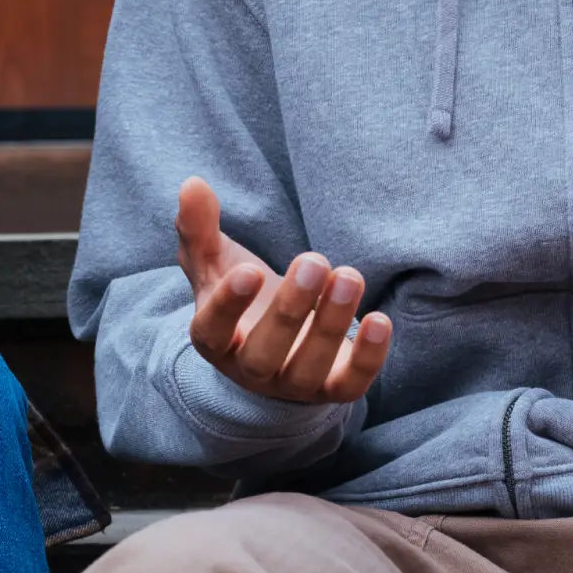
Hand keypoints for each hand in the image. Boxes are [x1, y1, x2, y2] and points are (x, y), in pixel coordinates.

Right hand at [176, 176, 390, 405]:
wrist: (279, 342)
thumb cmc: (244, 295)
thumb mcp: (215, 262)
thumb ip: (200, 227)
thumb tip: (192, 184)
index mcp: (215, 339)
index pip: (213, 330)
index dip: (229, 305)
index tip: (250, 271)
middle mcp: (250, 369)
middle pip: (263, 354)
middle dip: (289, 309)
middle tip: (313, 261)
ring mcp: (292, 384)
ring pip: (308, 369)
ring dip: (330, 325)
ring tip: (349, 277)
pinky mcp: (332, 389)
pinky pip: (351, 385)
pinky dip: (368, 357)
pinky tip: (379, 320)